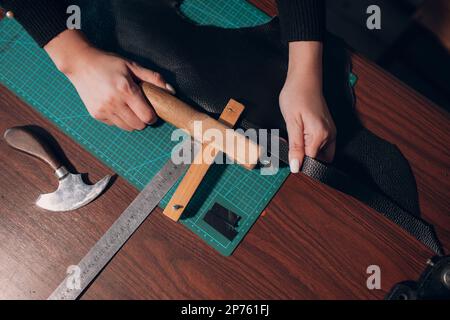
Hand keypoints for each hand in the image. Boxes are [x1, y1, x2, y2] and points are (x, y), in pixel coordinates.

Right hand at [45, 30, 174, 130]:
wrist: (80, 64)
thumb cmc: (109, 63)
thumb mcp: (132, 66)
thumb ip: (153, 78)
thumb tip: (171, 91)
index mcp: (126, 89)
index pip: (147, 116)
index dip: (152, 116)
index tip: (152, 111)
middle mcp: (114, 102)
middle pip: (139, 125)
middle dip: (143, 119)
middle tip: (140, 108)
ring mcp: (104, 110)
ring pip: (128, 128)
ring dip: (132, 121)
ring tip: (128, 107)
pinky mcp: (96, 114)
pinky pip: (115, 124)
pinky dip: (119, 119)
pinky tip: (115, 106)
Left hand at [280, 42, 335, 172]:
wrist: (304, 79)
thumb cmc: (297, 96)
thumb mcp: (291, 123)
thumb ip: (295, 147)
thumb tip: (296, 167)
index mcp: (321, 136)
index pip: (310, 161)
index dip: (298, 159)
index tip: (290, 150)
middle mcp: (329, 135)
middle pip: (316, 158)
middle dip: (304, 155)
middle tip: (293, 139)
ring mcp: (330, 131)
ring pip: (319, 153)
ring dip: (307, 149)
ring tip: (297, 132)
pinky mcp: (327, 128)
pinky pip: (320, 144)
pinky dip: (310, 143)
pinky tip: (302, 132)